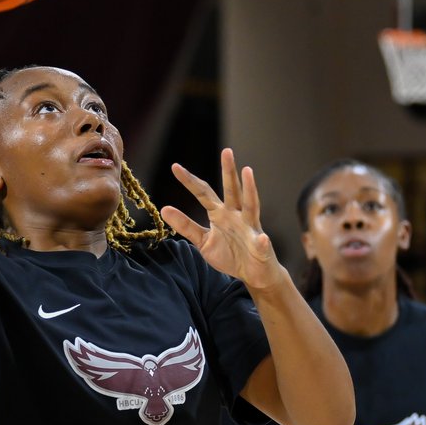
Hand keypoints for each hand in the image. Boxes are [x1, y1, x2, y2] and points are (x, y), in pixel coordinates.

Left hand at [161, 148, 286, 290]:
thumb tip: (164, 209)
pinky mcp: (261, 246)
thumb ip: (186, 226)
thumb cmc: (230, 254)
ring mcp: (250, 228)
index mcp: (220, 214)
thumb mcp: (203, 241)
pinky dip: (261, 241)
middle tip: (226, 151)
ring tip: (248, 171)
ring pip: (251, 205)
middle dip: (228, 171)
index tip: (175, 167)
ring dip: (250, 188)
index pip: (203, 193)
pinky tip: (261, 238)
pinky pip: (260, 243)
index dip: (190, 181)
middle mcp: (236, 215)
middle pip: (231, 190)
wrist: (253, 273)